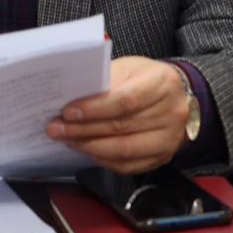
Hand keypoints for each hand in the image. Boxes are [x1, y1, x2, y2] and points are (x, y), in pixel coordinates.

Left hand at [45, 56, 189, 174]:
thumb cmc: (146, 79)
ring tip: (67, 140)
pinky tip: (86, 150)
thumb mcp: (129, 68)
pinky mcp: (162, 157)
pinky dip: (103, 159)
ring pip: (123, 149)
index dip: (94, 108)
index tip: (68, 112)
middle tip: (57, 128)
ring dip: (89, 146)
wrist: (176, 96)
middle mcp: (171, 113)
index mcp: (162, 84)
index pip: (125, 100)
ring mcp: (169, 139)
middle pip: (121, 126)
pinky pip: (128, 165)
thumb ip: (105, 81)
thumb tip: (73, 97)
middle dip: (83, 129)